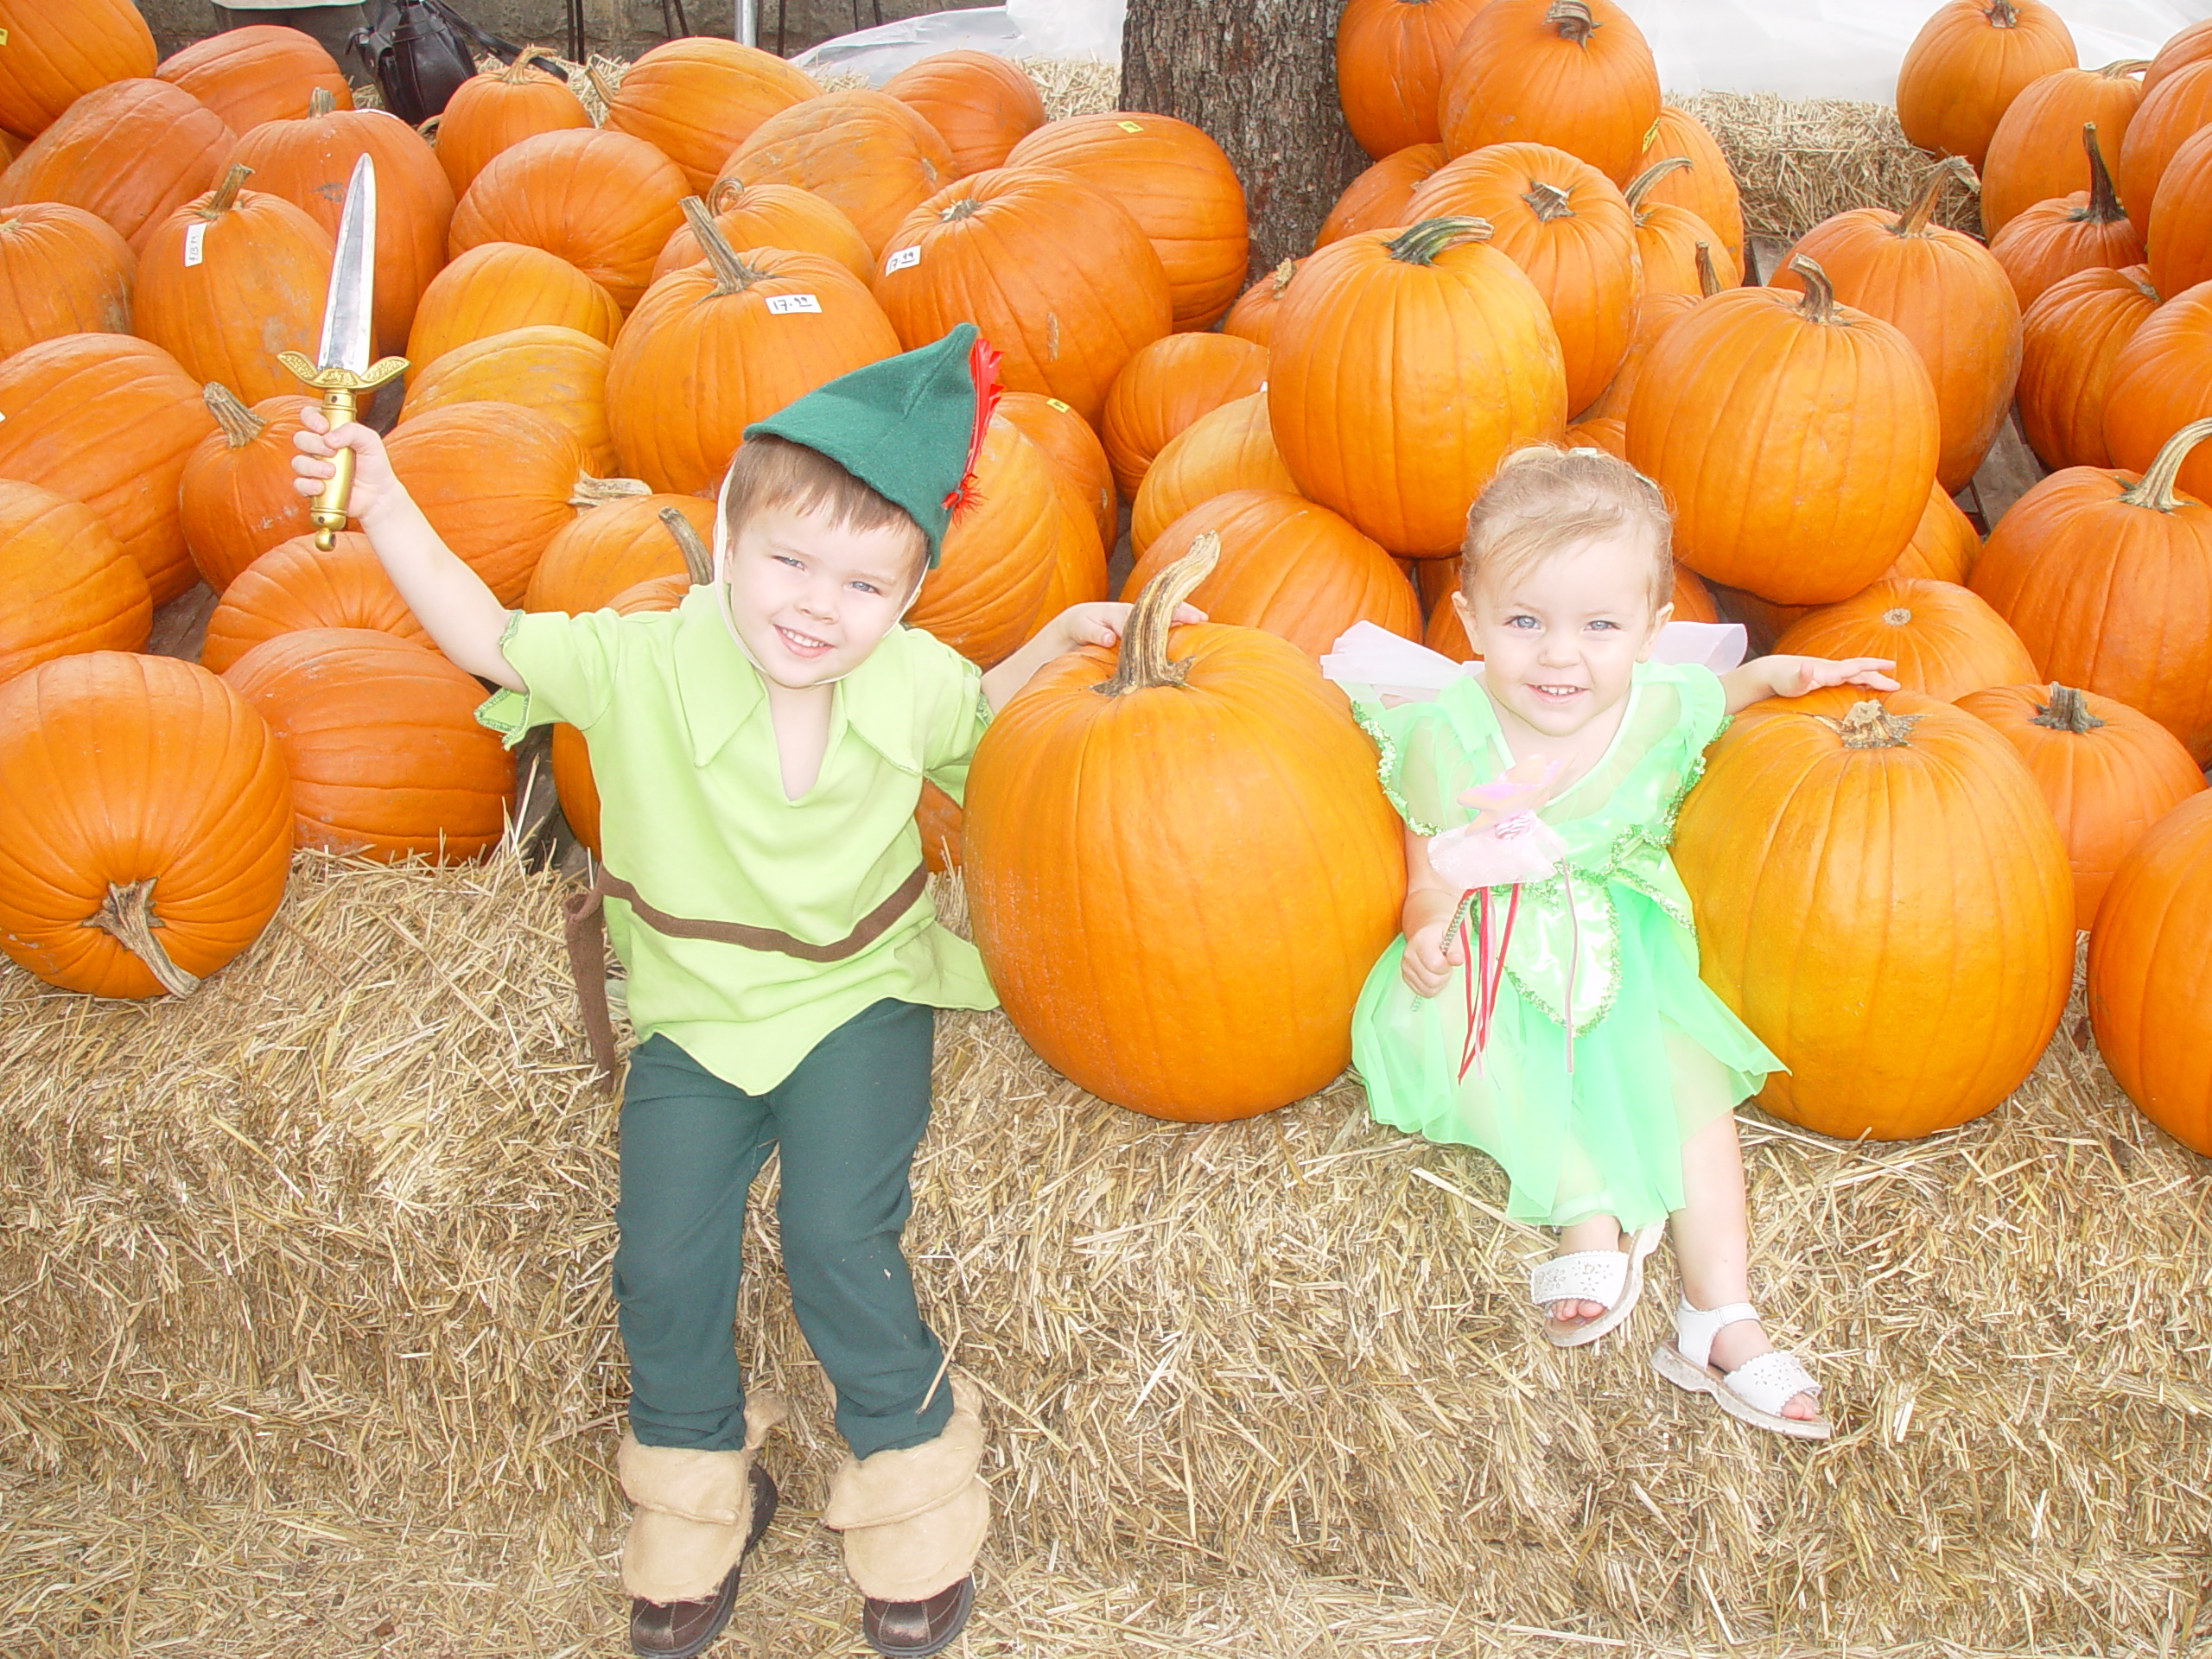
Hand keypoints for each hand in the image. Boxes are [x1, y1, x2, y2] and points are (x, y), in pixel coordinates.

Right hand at [291, 405, 402, 526]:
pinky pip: (299, 484)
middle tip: (332, 452)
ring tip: (331, 472)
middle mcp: (319, 448)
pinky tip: (321, 487)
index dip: (311, 418)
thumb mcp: (370, 441)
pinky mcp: (313, 487)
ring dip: (312, 466)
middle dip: (314, 444)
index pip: (309, 416)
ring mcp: (314, 468)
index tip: (323, 427)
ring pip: (298, 462)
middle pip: (300, 438)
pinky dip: (308, 485)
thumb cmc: (374, 465)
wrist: (379, 495)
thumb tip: (328, 438)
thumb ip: (352, 431)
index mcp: (330, 432)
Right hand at [1044, 599, 1206, 652]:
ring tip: (1157, 628)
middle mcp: (1116, 616)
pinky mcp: (1073, 624)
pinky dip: (1097, 632)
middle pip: (1145, 610)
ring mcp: (1096, 617)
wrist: (1049, 651)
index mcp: (1130, 624)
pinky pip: (1086, 627)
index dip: (1180, 613)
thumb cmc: (1090, 661)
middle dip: (1169, 612)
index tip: (1203, 619)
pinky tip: (1108, 640)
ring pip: (1119, 614)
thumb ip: (1138, 666)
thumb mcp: (1117, 663)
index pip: (1158, 615)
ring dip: (1137, 621)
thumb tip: (1170, 681)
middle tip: (1191, 617)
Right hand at [1400, 914, 1465, 998]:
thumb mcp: (1455, 935)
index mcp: (1420, 941)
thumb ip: (1457, 948)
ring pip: (1428, 989)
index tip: (1451, 959)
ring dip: (1439, 983)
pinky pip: (1423, 992)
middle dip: (1444, 976)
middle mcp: (1409, 955)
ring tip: (1440, 970)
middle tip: (1447, 966)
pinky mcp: (1406, 977)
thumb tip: (1457, 960)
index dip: (1448, 966)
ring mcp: (1406, 967)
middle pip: (1431, 980)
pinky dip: (1432, 987)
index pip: (1435, 965)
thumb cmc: (1444, 935)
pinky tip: (1434, 975)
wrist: (1431, 934)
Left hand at [1765, 654, 1899, 697]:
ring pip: (1856, 674)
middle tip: (1897, 684)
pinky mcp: (1826, 678)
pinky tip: (1865, 687)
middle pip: (1860, 671)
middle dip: (1879, 676)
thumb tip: (1807, 666)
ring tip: (1888, 685)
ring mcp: (1830, 673)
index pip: (1856, 667)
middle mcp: (1833, 670)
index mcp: (1830, 671)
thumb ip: (1801, 676)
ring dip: (1872, 678)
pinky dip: (1860, 681)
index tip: (1891, 666)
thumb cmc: (1783, 680)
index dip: (1874, 666)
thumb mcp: (1792, 681)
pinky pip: (1849, 679)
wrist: (1773, 672)